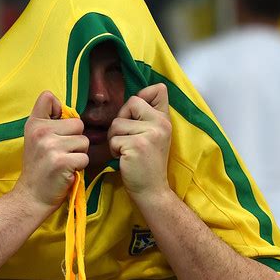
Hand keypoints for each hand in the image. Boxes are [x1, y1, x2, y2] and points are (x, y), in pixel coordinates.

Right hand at [15, 91, 88, 211]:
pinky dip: (80, 166)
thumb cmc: (39, 168)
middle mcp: (41, 132)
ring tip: (64, 162)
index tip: (55, 127)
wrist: (31, 196)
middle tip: (61, 153)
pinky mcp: (62, 162)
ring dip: (79, 154)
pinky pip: (85, 157)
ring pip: (84, 141)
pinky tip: (67, 171)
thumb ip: (48, 121)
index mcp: (33, 124)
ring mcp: (51, 146)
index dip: (59, 110)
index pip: (48, 97)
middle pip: (78, 124)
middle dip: (75, 139)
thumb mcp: (34, 139)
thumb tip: (67, 109)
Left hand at [108, 83, 171, 199]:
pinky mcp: (136, 145)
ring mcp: (149, 134)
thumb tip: (132, 100)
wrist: (152, 190)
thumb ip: (148, 117)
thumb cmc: (147, 164)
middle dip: (122, 119)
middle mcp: (160, 124)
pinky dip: (114, 150)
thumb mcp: (155, 136)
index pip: (158, 89)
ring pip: (117, 123)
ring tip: (126, 151)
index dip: (143, 96)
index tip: (137, 115)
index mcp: (165, 120)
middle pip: (132, 102)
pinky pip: (114, 139)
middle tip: (126, 138)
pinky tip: (125, 159)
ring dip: (115, 138)